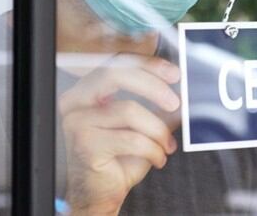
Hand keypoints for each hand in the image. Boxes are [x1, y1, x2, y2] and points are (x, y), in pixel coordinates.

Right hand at [59, 54, 181, 215]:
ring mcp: (77, 122)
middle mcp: (75, 102)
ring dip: (157, 130)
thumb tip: (181, 88)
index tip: (174, 74)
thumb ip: (157, 104)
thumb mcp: (143, 125)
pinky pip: (131, 139)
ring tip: (167, 145)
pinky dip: (153, 149)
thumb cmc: (119, 158)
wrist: (100, 194)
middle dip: (152, 86)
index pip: (117, 63)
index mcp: (86, 90)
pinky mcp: (85, 145)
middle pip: (116, 75)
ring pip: (129, 110)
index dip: (148, 64)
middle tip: (175, 103)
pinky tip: (158, 158)